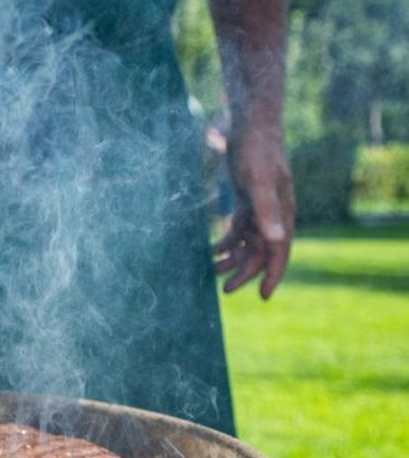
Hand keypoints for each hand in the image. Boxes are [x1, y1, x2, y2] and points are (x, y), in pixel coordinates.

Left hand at [213, 123, 294, 298]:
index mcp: (282, 213)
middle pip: (261, 251)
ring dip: (232, 258)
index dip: (273, 274)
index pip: (281, 251)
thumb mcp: (259, 182)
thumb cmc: (257, 151)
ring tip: (212, 271)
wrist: (251, 126)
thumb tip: (276, 240)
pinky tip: (211, 251)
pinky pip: (239, 229)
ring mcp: (261, 208)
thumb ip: (267, 211)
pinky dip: (226, 241)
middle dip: (245, 272)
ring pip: (248, 242)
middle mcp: (274, 214)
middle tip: (226, 290)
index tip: (264, 296)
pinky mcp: (247, 200)